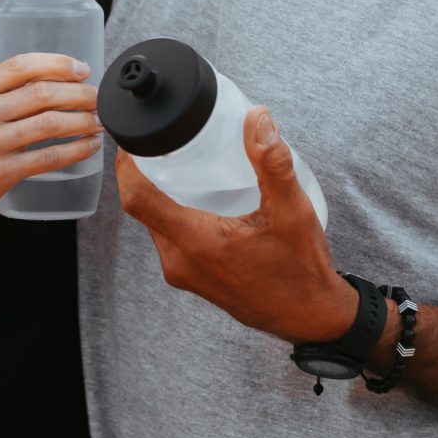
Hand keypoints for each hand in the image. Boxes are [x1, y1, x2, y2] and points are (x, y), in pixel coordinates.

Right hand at [0, 55, 102, 227]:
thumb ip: (0, 94)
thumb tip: (51, 82)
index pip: (21, 65)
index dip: (57, 64)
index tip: (81, 68)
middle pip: (42, 93)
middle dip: (79, 93)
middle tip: (97, 97)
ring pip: (50, 123)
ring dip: (83, 120)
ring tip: (99, 121)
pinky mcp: (2, 172)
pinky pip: (48, 157)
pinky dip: (75, 150)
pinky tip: (89, 146)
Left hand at [112, 106, 351, 341]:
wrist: (311, 318)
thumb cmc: (300, 271)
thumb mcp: (292, 211)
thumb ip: (273, 162)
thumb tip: (257, 119)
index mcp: (194, 242)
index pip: (137, 199)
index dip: (126, 165)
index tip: (131, 138)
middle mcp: (180, 261)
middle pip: (143, 209)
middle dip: (146, 173)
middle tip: (162, 141)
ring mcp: (184, 274)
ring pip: (157, 224)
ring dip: (160, 195)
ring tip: (180, 164)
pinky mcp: (193, 279)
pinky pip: (170, 240)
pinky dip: (174, 214)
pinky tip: (197, 199)